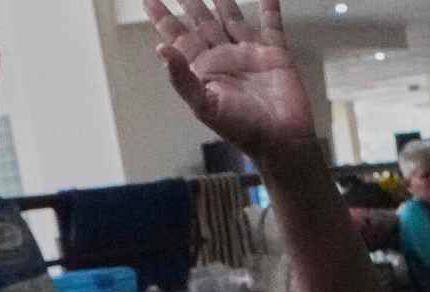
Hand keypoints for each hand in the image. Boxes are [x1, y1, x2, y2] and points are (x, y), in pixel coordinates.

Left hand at [145, 0, 316, 160]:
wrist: (281, 139)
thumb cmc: (242, 129)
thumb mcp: (204, 106)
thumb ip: (181, 79)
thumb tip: (161, 49)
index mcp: (203, 68)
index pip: (178, 36)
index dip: (163, 17)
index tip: (148, 0)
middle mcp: (222, 57)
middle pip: (201, 20)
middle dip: (189, 0)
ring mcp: (248, 52)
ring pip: (231, 16)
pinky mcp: (274, 53)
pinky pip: (271, 23)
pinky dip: (269, 6)